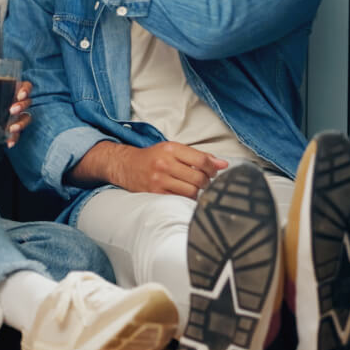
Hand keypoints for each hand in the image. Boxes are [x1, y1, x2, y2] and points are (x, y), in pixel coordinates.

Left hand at [5, 80, 32, 147]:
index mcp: (11, 90)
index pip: (26, 87)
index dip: (26, 90)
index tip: (20, 95)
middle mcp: (17, 102)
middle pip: (27, 102)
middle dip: (22, 106)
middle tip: (12, 110)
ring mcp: (17, 116)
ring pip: (26, 117)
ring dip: (21, 123)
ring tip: (12, 128)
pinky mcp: (14, 127)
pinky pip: (19, 133)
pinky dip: (15, 138)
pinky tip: (10, 143)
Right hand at [104, 141, 229, 198]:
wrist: (126, 165)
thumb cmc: (152, 157)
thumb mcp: (173, 149)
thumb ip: (199, 156)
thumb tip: (223, 164)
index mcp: (171, 149)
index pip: (202, 161)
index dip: (213, 168)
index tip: (214, 171)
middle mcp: (164, 164)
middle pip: (199, 178)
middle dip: (207, 182)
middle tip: (204, 181)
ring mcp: (159, 180)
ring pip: (192, 191)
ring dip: (198, 192)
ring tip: (193, 187)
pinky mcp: (155, 193)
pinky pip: (180, 199)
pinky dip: (187, 198)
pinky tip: (184, 193)